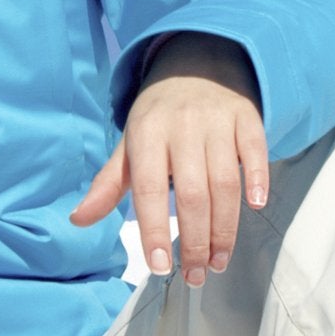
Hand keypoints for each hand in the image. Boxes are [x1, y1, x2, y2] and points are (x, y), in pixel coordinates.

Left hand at [71, 34, 269, 286]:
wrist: (196, 60)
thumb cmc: (159, 116)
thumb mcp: (129, 144)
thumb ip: (108, 184)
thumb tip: (77, 220)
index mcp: (145, 134)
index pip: (148, 189)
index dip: (155, 229)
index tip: (159, 266)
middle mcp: (181, 127)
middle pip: (192, 193)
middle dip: (195, 240)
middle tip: (196, 275)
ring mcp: (217, 121)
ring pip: (224, 182)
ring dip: (225, 228)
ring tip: (218, 261)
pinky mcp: (246, 117)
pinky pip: (254, 151)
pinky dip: (257, 179)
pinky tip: (255, 207)